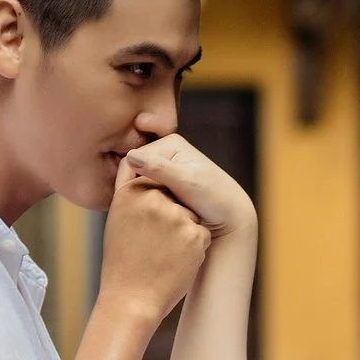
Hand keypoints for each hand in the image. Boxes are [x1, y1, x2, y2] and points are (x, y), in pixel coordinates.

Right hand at [99, 176, 209, 324]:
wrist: (133, 301)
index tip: (146, 223)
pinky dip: (193, 246)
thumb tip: (138, 159)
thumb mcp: (118, 218)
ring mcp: (177, 216)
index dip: (153, 205)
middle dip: (170, 215)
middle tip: (153, 242)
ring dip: (182, 230)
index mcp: (132, 193)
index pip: (153, 182)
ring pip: (189, 214)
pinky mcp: (194, 234)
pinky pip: (200, 232)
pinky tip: (175, 260)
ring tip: (162, 253)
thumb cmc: (122, 259)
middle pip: (174, 197)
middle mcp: (154, 200)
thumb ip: (130, 187)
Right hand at [124, 135, 256, 238]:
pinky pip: (146, 194)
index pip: (131, 160)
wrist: (231, 217)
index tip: (136, 205)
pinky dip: (147, 204)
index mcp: (170, 142)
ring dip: (140, 200)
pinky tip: (154, 217)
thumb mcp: (187, 183)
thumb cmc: (214, 199)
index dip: (128, 182)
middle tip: (144, 213)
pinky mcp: (166, 184)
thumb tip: (130, 156)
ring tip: (150, 216)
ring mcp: (165, 168)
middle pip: (134, 172)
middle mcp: (166, 151)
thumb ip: (159, 170)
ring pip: (138, 185)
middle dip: (135, 192)